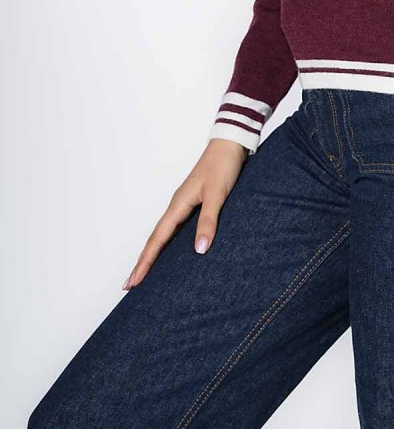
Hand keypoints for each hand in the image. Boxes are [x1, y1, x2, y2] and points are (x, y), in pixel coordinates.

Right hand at [122, 139, 248, 289]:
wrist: (229, 144)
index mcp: (178, 204)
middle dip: (142, 262)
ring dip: (153, 253)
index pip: (157, 240)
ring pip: (163, 234)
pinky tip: (170, 250)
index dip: (145, 262)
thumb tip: (199, 250)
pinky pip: (175, 228)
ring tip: (145, 272)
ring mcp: (184, 203)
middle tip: (130, 284)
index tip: (133, 281)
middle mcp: (177, 205)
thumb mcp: (217, 194)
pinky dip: (167, 242)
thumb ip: (208, 221)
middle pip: (155, 239)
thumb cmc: (223, 166)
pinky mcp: (194, 202)